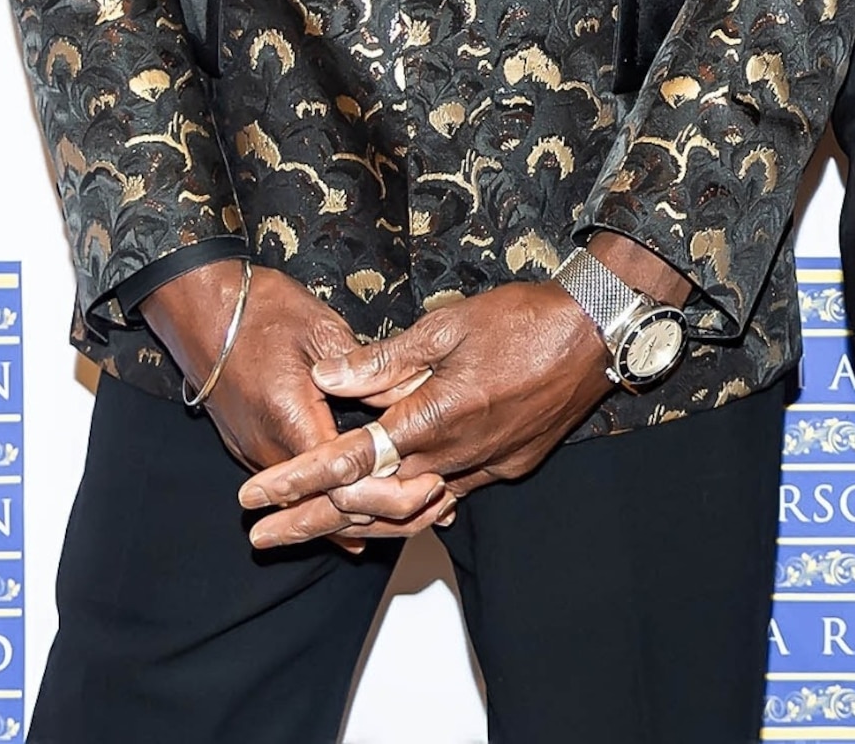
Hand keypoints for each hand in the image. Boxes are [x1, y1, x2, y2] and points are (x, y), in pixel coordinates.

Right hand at [145, 263, 437, 554]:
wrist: (202, 308)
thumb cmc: (262, 312)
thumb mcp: (322, 330)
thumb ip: (361, 371)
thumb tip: (398, 394)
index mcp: (291, 418)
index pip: (341, 475)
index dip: (385, 486)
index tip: (425, 488)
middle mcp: (266, 446)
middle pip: (324, 499)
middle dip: (373, 509)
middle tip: (425, 514)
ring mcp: (252, 450)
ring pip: (305, 499)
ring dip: (349, 507)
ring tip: (404, 512)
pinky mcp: (248, 446)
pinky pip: (289, 484)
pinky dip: (324, 493)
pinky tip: (359, 495)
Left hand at [235, 232, 687, 549]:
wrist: (600, 331)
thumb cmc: (525, 318)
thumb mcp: (446, 326)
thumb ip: (383, 360)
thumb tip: (326, 378)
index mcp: (435, 417)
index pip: (350, 460)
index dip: (297, 480)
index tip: (255, 497)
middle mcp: (457, 454)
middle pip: (369, 503)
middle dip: (310, 522)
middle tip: (262, 537)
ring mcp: (484, 466)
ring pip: (408, 514)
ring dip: (355, 529)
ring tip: (311, 536)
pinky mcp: (507, 467)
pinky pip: (448, 501)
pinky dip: (409, 514)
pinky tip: (388, 516)